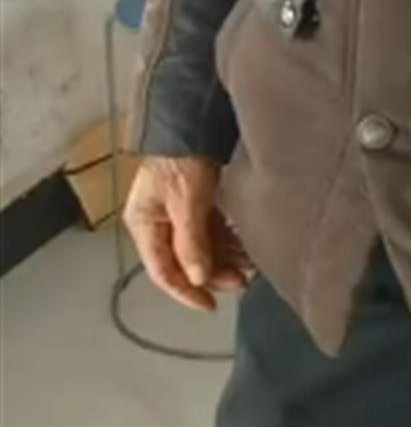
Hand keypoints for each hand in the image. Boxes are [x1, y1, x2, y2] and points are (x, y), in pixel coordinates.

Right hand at [123, 156, 251, 311]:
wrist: (193, 121)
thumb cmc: (181, 156)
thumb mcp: (186, 202)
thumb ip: (191, 242)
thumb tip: (198, 278)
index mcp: (144, 224)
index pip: (163, 271)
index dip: (186, 292)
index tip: (209, 305)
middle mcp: (158, 222)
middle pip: (185, 262)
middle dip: (213, 274)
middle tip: (240, 280)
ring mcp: (177, 213)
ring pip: (201, 249)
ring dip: (224, 259)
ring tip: (249, 265)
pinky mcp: (196, 203)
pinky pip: (211, 232)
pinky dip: (227, 241)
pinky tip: (245, 247)